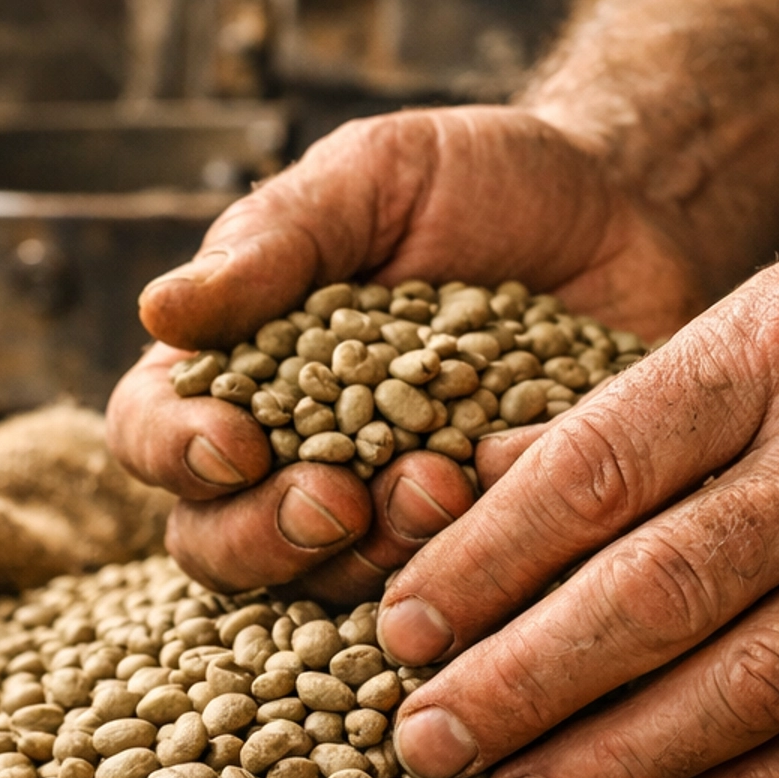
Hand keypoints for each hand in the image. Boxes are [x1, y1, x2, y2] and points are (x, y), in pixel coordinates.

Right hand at [104, 105, 703, 601]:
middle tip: (337, 502)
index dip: (175, 454)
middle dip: (268, 536)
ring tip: (442, 485)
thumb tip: (160, 310)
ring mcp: (387, 517)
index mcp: (240, 369)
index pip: (154, 433)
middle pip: (223, 546)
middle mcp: (295, 458)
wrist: (623, 209)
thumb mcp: (375, 177)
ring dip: (376, 557)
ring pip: (333, 588)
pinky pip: (457, 600)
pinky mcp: (483, 550)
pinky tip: (516, 519)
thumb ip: (276, 241)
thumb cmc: (479, 183)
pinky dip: (475, 576)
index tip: (233, 445)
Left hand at [379, 179, 778, 777]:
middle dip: (523, 682)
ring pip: (749, 684)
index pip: (600, 468)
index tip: (401, 626)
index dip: (486, 561)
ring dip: (617, 760)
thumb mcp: (771, 302)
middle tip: (425, 743)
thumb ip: (634, 403)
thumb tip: (474, 488)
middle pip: (657, 592)